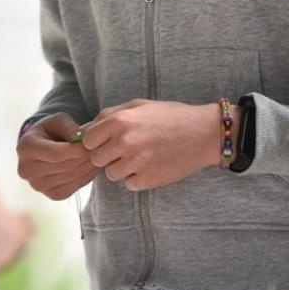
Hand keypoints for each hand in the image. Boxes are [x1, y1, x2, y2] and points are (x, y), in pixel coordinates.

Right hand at [15, 112, 95, 200]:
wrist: (44, 147)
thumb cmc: (52, 130)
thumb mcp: (58, 120)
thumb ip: (69, 127)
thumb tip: (79, 138)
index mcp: (25, 148)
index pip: (55, 154)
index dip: (76, 150)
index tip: (92, 143)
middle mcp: (27, 169)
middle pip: (64, 166)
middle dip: (85, 158)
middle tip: (102, 149)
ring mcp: (37, 185)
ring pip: (71, 177)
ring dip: (89, 167)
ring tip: (100, 156)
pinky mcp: (51, 194)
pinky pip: (73, 187)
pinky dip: (87, 178)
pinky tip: (93, 167)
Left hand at [82, 99, 235, 190]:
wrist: (203, 133)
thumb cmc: (170, 116)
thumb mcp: (138, 105)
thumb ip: (109, 115)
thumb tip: (85, 130)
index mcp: (119, 121)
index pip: (88, 141)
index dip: (96, 141)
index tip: (107, 140)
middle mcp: (124, 142)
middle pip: (97, 159)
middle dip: (107, 155)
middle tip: (126, 149)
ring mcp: (136, 163)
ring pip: (111, 174)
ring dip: (121, 168)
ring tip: (141, 156)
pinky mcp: (148, 180)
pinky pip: (129, 184)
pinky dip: (137, 178)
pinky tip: (151, 166)